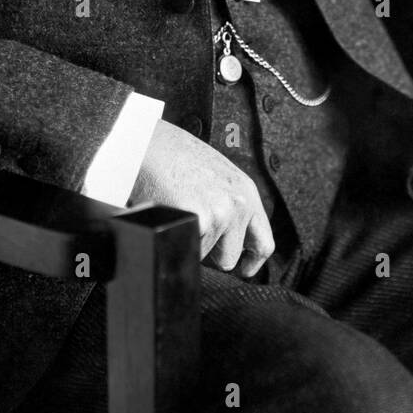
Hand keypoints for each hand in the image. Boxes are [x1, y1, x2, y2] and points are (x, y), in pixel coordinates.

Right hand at [130, 119, 274, 276]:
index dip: (251, 262)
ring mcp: (221, 212)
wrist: (148, 141)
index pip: (263, 243)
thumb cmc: (174, 157)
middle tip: (191, 230)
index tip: (242, 270)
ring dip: (190, 245)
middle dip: (209, 253)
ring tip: (177, 215)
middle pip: (229, 258)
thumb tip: (229, 238)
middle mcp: (239, 203)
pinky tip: (169, 216)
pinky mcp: (199, 219)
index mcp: (245, 192)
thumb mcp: (216, 176)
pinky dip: (176, 240)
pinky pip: (188, 251)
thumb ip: (229, 204)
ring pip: (205, 258)